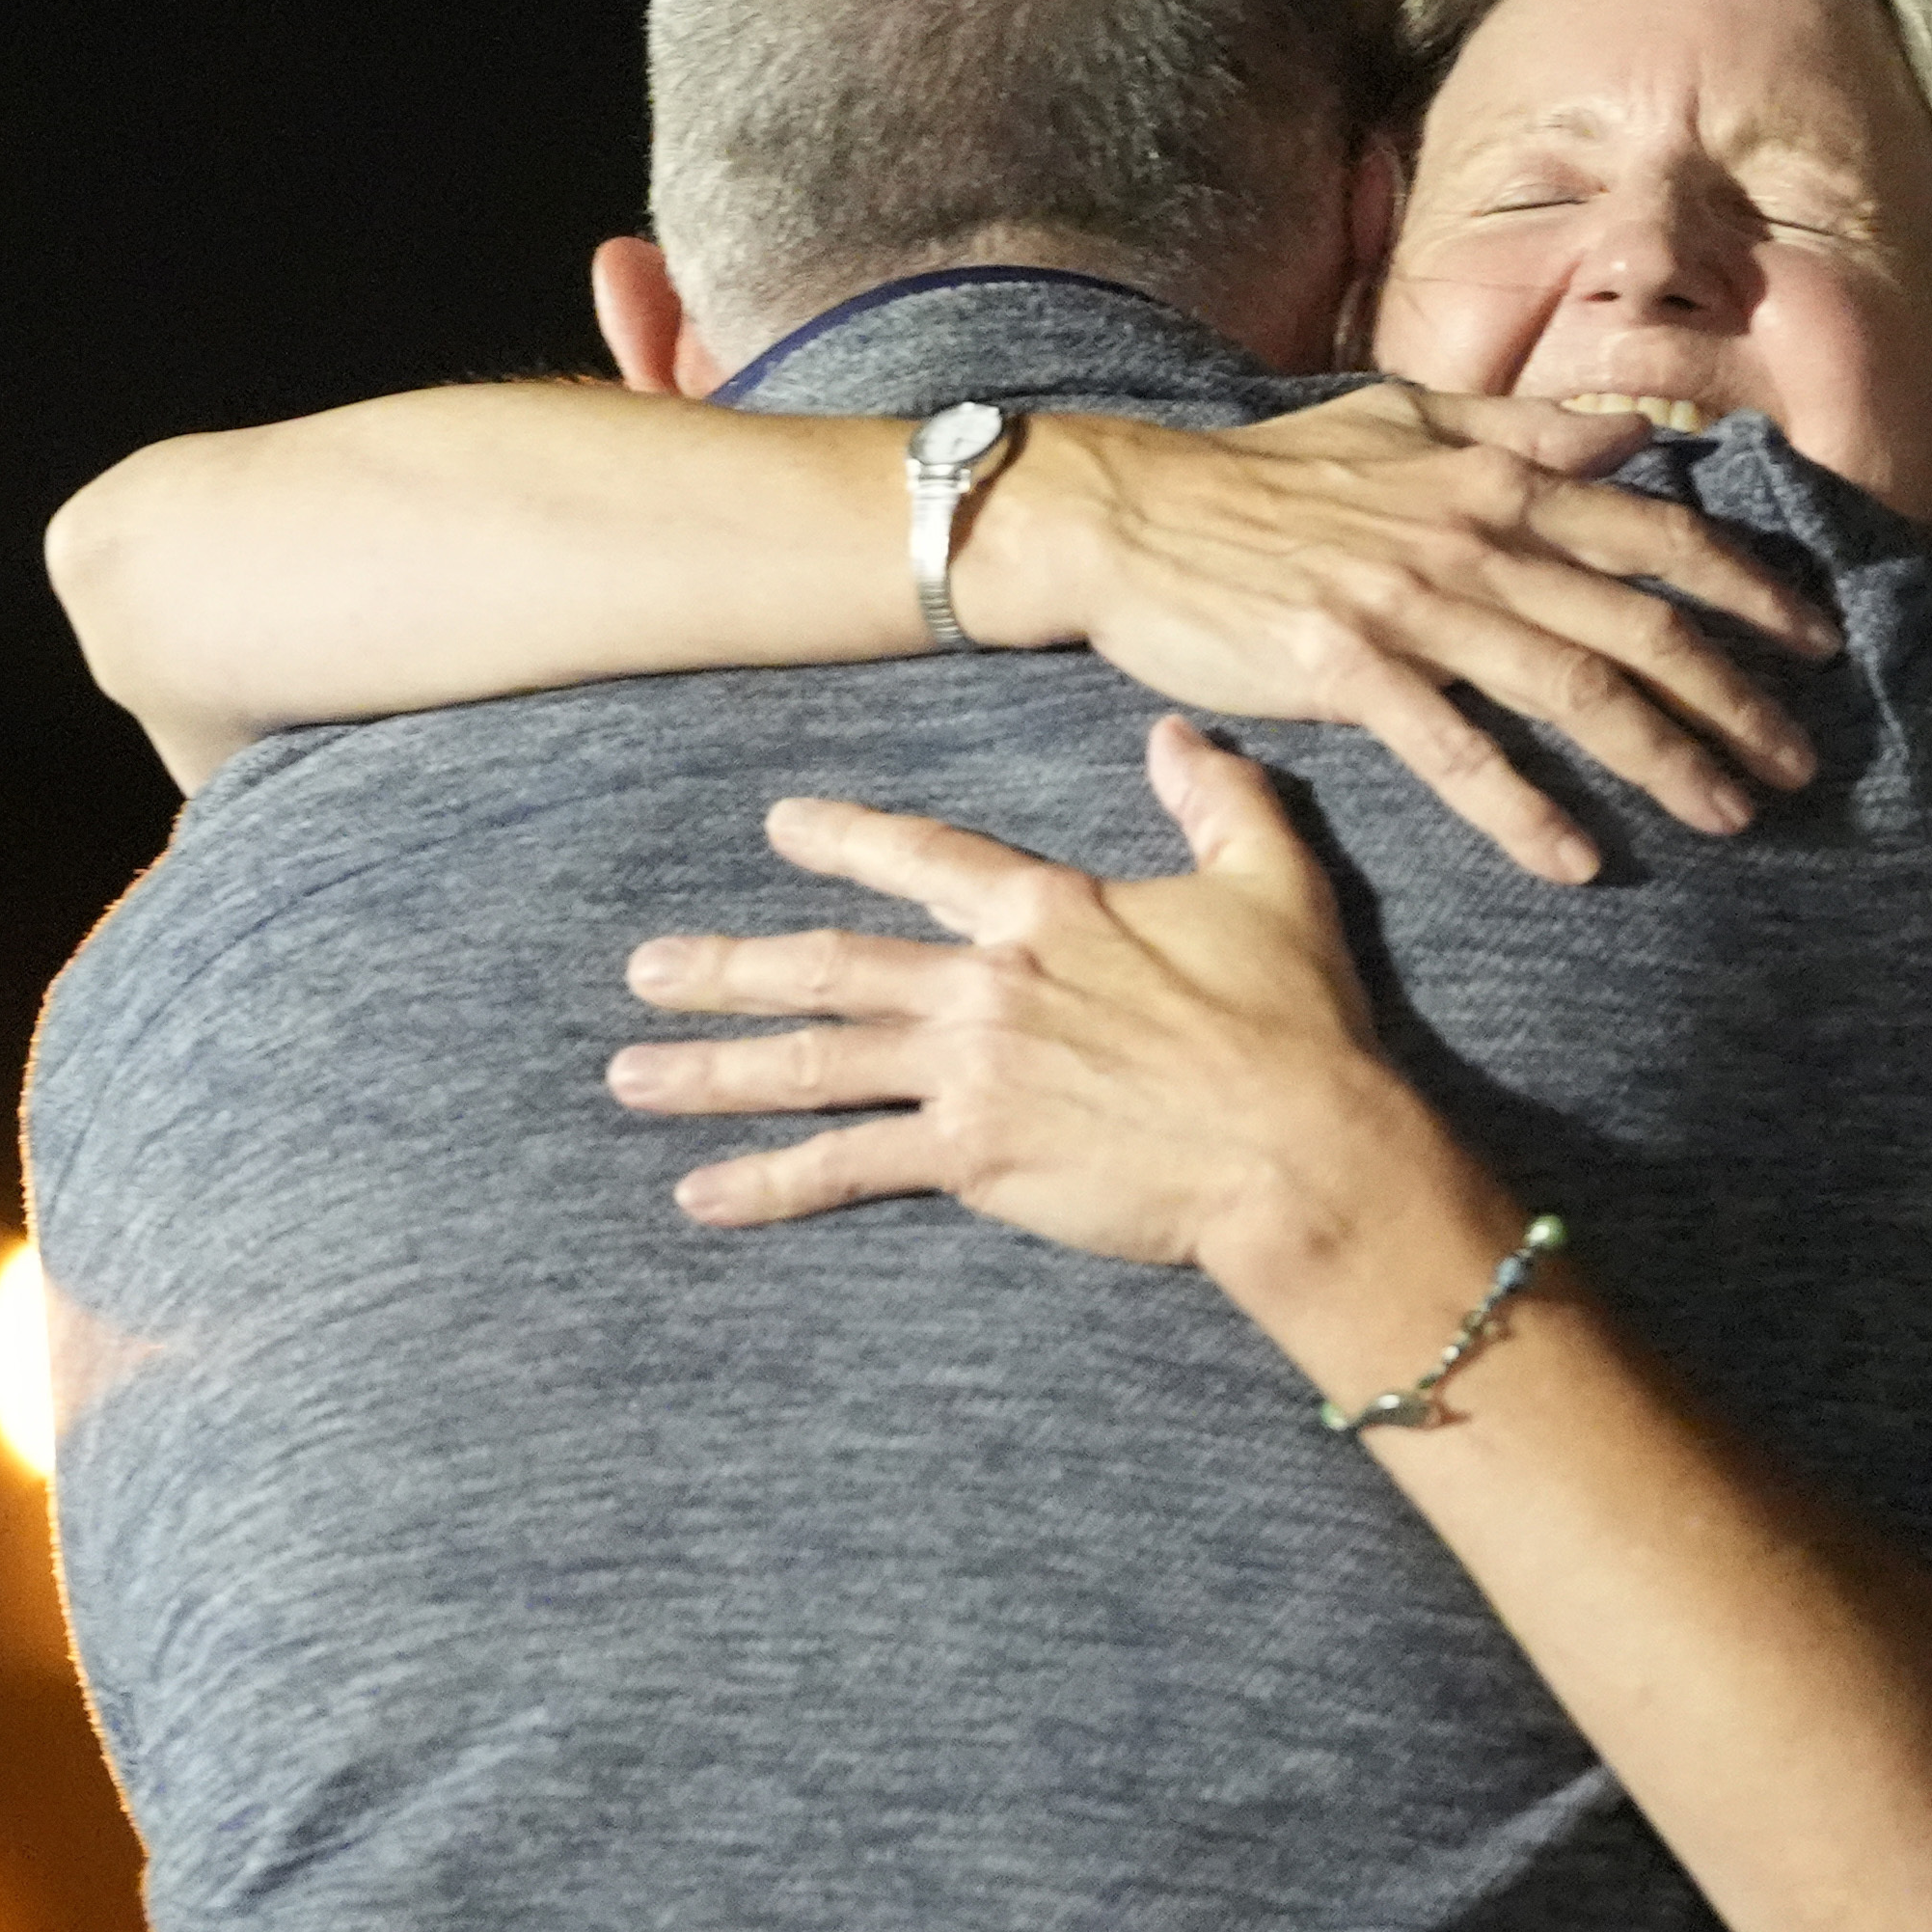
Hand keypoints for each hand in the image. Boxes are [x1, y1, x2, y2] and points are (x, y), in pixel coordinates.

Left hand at [605, 718, 1447, 1273]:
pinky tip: (700, 1198)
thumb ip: (1219, 800)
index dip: (847, 840)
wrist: (1299, 1146)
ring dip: (714, 1068)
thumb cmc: (1294, 1023)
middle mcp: (987, 981)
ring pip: (814, 1060)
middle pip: (829, 965)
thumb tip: (1179, 733)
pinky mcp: (972, 1155)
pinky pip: (846, 1166)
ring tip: (633, 1073)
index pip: (923, 859)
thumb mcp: (1271, 883)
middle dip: (728, 968)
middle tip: (645, 971)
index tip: (779, 826)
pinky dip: (768, 1184)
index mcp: (1047, 910)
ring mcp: (969, 1069)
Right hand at [954, 385, 1841, 884]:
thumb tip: (1630, 435)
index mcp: (1496, 477)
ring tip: (1729, 816)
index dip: (1746, 589)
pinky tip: (1580, 858)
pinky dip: (1524, 808)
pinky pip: (1456, 750)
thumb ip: (1523, 430)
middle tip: (1798, 763)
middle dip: (1732, 697)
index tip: (1814, 643)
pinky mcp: (1344, 667)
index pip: (1654, 533)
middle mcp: (1472, 535)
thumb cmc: (1265, 475)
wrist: (1131, 513)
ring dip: (1663, 757)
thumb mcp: (1403, 419)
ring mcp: (1411, 603)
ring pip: (1571, 686)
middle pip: (1636, 622)